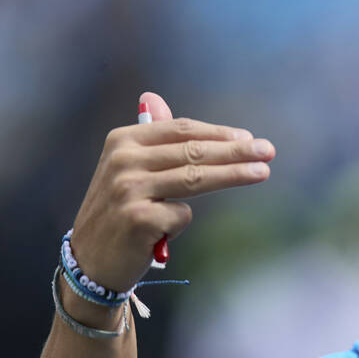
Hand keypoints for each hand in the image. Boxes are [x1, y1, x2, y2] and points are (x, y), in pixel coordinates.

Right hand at [69, 91, 273, 291]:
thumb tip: (153, 97)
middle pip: (193, 151)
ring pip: (195, 178)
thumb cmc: (118, 211)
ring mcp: (129, 189)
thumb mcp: (127, 168)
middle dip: (236, 151)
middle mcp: (124, 161)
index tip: (249, 137)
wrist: (90, 260)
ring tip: (263, 172)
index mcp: (122, 141)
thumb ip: (148, 138)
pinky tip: (166, 232)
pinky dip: (183, 222)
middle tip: (268, 150)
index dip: (219, 133)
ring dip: (235, 175)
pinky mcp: (138, 219)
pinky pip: (183, 215)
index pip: (181, 130)